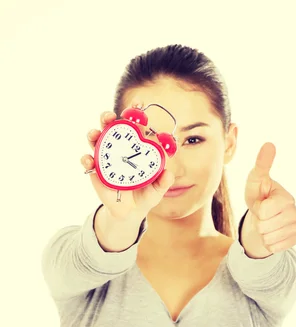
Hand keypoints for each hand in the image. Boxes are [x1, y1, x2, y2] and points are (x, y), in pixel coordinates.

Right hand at [81, 103, 175, 220]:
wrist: (130, 212)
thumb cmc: (145, 195)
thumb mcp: (157, 190)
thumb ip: (163, 182)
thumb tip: (169, 174)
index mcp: (134, 147)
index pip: (133, 126)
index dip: (134, 113)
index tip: (138, 104)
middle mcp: (118, 148)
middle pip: (111, 127)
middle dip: (108, 117)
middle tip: (110, 117)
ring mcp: (105, 158)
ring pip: (96, 139)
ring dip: (94, 133)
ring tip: (95, 134)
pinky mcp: (95, 170)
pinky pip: (88, 161)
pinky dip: (86, 159)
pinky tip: (89, 160)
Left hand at [244, 142, 295, 253]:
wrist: (262, 217)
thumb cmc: (259, 196)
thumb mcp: (256, 181)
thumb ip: (262, 165)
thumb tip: (269, 144)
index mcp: (286, 198)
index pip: (263, 211)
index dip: (257, 210)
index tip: (261, 204)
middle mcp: (295, 212)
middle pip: (264, 226)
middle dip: (258, 223)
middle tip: (263, 216)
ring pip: (269, 239)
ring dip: (263, 234)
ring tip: (266, 224)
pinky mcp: (295, 239)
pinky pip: (275, 247)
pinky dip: (269, 243)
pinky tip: (272, 233)